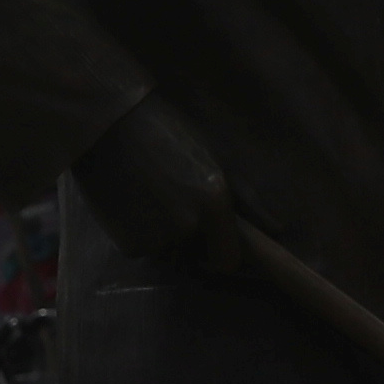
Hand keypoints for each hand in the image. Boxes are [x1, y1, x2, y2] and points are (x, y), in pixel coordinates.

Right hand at [74, 97, 246, 272]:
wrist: (105, 124)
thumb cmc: (165, 132)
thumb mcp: (214, 156)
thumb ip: (248, 198)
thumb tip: (277, 229)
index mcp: (214, 200)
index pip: (229, 260)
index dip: (224, 253)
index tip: (216, 241)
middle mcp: (187, 224)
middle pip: (198, 256)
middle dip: (193, 239)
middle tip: (175, 203)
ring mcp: (155, 237)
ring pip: (170, 252)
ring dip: (165, 234)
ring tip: (151, 197)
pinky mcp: (128, 245)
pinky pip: (144, 249)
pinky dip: (140, 233)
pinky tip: (132, 203)